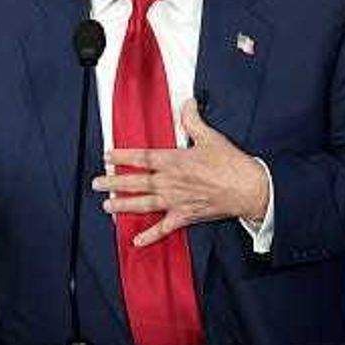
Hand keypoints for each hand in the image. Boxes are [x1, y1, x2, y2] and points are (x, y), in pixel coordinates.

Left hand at [93, 98, 268, 246]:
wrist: (248, 188)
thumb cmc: (231, 164)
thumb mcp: (211, 137)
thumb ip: (194, 120)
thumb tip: (188, 103)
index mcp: (174, 161)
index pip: (142, 157)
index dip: (122, 156)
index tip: (107, 155)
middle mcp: (170, 182)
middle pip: (136, 182)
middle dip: (114, 182)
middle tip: (96, 183)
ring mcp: (176, 201)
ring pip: (143, 203)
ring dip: (124, 205)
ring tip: (107, 206)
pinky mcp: (185, 216)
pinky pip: (164, 228)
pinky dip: (150, 235)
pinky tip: (137, 241)